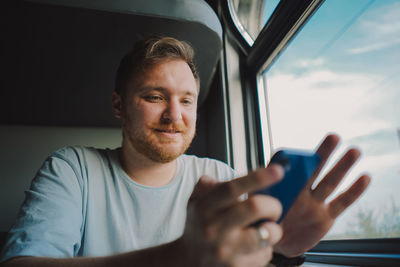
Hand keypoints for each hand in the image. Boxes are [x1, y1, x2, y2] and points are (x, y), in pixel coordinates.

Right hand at [179, 166, 284, 266]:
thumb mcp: (196, 202)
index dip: (257, 178)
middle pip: (255, 207)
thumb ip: (209, 185)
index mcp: (205, 207)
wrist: (188, 261)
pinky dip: (266, 248)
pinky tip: (254, 247)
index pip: (232, 188)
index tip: (278, 170)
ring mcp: (226, 250)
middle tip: (273, 208)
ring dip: (274, 229)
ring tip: (265, 229)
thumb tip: (232, 175)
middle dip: (273, 205)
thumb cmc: (199, 226)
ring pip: (267, 234)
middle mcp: (214, 228)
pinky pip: (265, 254)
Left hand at [274, 134, 370, 256]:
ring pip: (330, 182)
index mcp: (284, 186)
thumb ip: (262, 191)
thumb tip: (264, 174)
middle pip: (314, 169)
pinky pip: (341, 203)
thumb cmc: (265, 221)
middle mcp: (301, 191)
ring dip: (342, 167)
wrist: (276, 243)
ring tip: (354, 151)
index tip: (299, 152)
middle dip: (323, 154)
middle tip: (334, 137)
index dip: (295, 159)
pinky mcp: (326, 217)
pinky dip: (353, 191)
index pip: (291, 168)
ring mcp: (315, 203)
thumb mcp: (258, 206)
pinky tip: (364, 177)